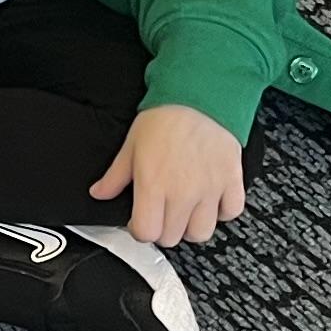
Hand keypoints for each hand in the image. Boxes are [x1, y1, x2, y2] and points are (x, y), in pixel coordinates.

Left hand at [95, 104, 244, 247]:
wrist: (200, 93)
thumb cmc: (165, 116)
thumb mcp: (131, 145)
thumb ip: (115, 176)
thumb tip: (99, 193)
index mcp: (153, 186)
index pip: (146, 233)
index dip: (140, 229)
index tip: (141, 219)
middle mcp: (182, 193)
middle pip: (172, 237)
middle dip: (163, 229)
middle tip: (162, 212)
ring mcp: (210, 189)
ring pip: (201, 233)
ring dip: (191, 226)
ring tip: (186, 210)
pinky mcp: (232, 180)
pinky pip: (231, 212)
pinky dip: (222, 210)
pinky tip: (212, 199)